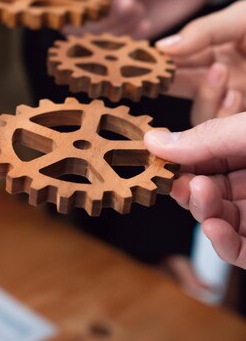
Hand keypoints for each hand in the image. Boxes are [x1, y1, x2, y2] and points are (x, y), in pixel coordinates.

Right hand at [62, 0, 232, 38]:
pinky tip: (145, 24)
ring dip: (118, 30)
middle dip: (104, 19)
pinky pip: (114, 49)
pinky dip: (130, 40)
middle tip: (132, 4)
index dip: (81, 4)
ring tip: (141, 11)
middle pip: (76, 24)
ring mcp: (102, 19)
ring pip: (93, 40)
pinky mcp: (119, 35)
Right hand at [145, 114, 245, 269]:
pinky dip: (222, 245)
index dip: (177, 163)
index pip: (202, 159)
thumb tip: (152, 140)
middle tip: (180, 183)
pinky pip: (240, 251)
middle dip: (188, 189)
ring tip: (200, 196)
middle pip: (206, 191)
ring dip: (202, 212)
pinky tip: (213, 229)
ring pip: (218, 221)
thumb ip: (206, 137)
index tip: (156, 163)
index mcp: (245, 150)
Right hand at [158, 0, 245, 122]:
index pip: (176, 61)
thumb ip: (201, 32)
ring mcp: (237, 99)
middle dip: (177, 83)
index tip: (147, 64)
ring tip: (221, 73)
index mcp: (214, 50)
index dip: (159, 63)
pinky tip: (235, 94)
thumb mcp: (241, 19)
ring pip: (201, 113)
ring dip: (205, 97)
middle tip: (170, 76)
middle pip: (183, 89)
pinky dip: (224, 111)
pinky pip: (223, 126)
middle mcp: (221, 77)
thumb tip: (161, 47)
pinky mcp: (245, 121)